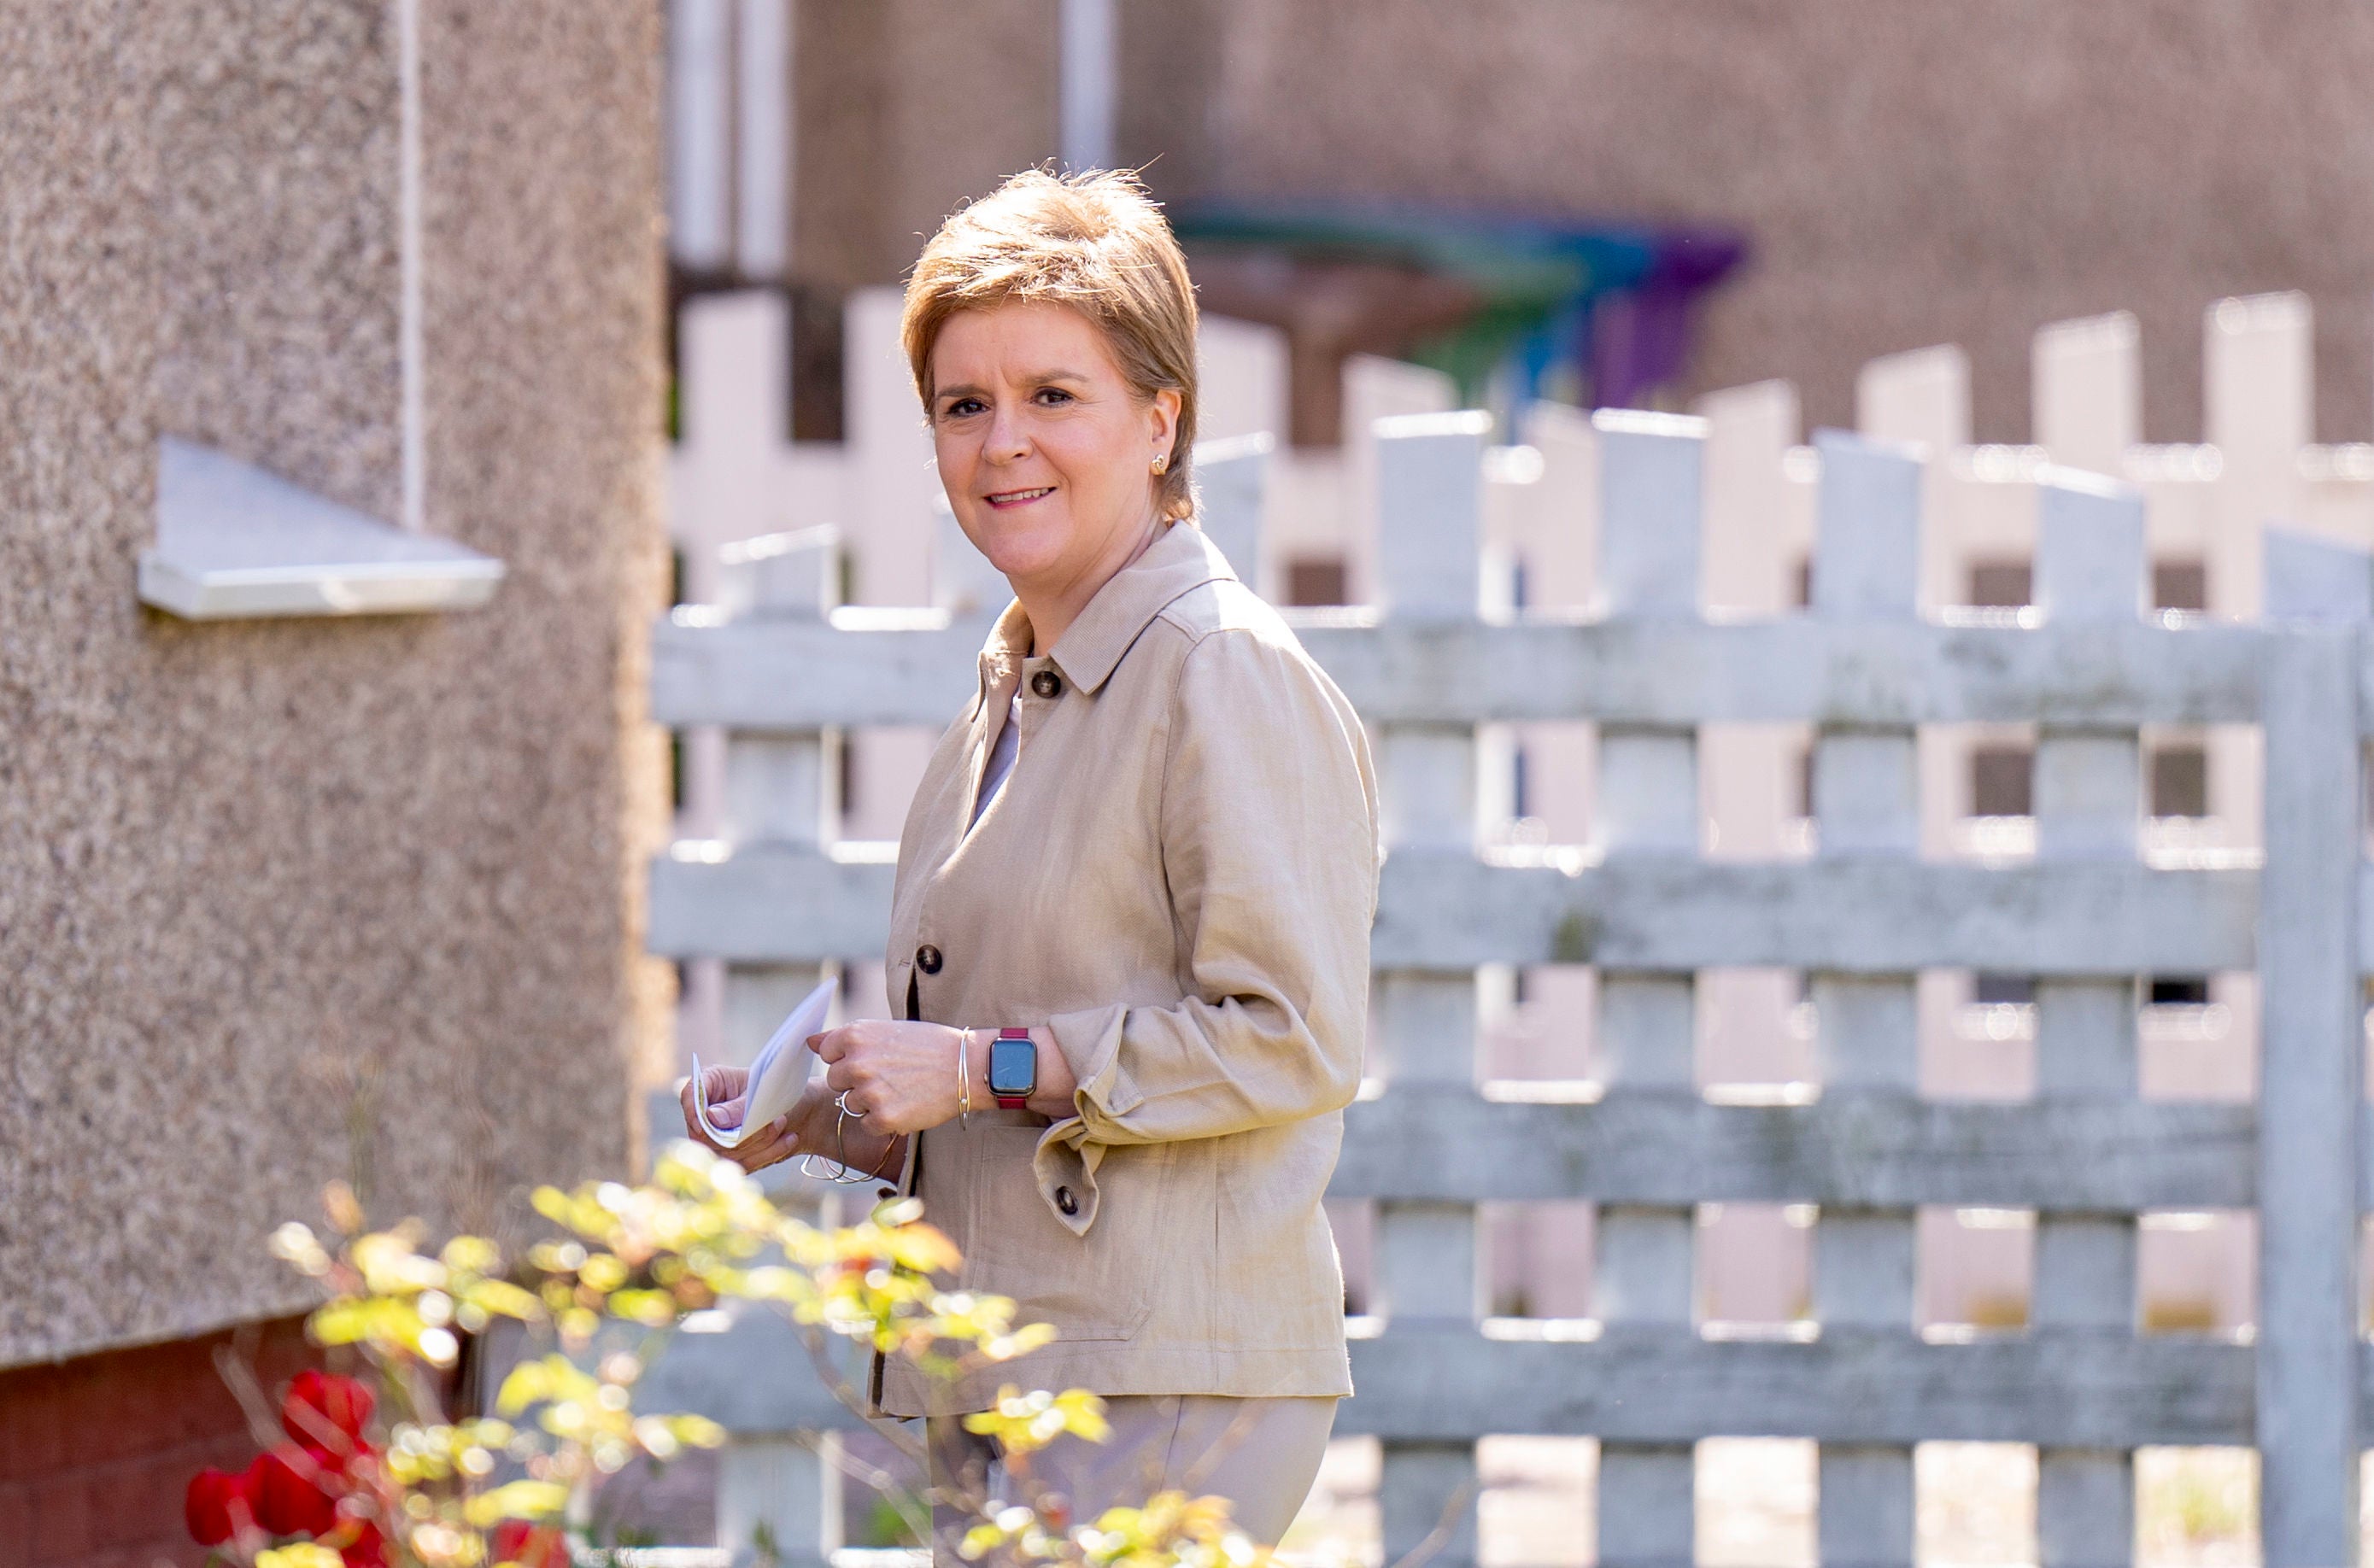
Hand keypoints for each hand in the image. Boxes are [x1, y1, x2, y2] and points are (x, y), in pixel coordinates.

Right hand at [679, 1066, 829, 1174]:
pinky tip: (789, 1139)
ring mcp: (716, 1138)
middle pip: (705, 1134)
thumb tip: (712, 1119)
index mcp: (710, 1083)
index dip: (693, 1112)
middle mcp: (707, 1113)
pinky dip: (768, 1153)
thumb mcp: (761, 1091)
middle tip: (774, 1121)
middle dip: (741, 1133)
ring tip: (782, 1123)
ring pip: (726, 1152)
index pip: (690, 1096)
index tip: (703, 1125)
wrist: (798, 1106)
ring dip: (759, 1142)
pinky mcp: (731, 1157)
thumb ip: (736, 1107)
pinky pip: (744, 1164)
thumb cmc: (776, 1089)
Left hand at [811, 1019, 972, 1134]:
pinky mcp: (882, 1118)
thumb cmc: (927, 1045)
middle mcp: (856, 1063)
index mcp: (855, 1035)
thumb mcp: (885, 1030)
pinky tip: (905, 1105)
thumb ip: (844, 1038)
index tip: (872, 1058)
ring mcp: (868, 1092)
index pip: (827, 1053)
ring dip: (871, 1102)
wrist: (966, 1066)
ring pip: (851, 1104)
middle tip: (889, 1076)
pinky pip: (867, 1124)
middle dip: (856, 1081)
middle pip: (836, 1081)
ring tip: (901, 1089)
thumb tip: (809, 1042)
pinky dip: (884, 1120)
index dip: (849, 1058)